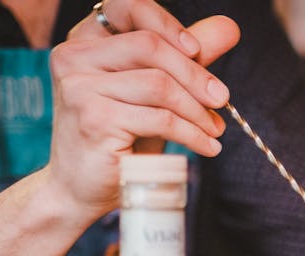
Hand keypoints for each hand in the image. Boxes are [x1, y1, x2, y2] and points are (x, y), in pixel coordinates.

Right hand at [46, 1, 240, 220]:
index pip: (127, 6)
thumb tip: (230, 27)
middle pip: (150, 46)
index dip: (167, 23)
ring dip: (197, 110)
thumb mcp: (154, 92)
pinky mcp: (95, 119)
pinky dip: (192, 134)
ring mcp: (80, 87)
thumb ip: (184, 57)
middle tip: (221, 99)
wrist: (81, 189)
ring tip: (215, 129)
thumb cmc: (119, 138)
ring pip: (159, 84)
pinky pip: (160, 118)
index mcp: (84, 41)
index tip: (196, 51)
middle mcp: (74, 58)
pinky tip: (208, 146)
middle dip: (195, 74)